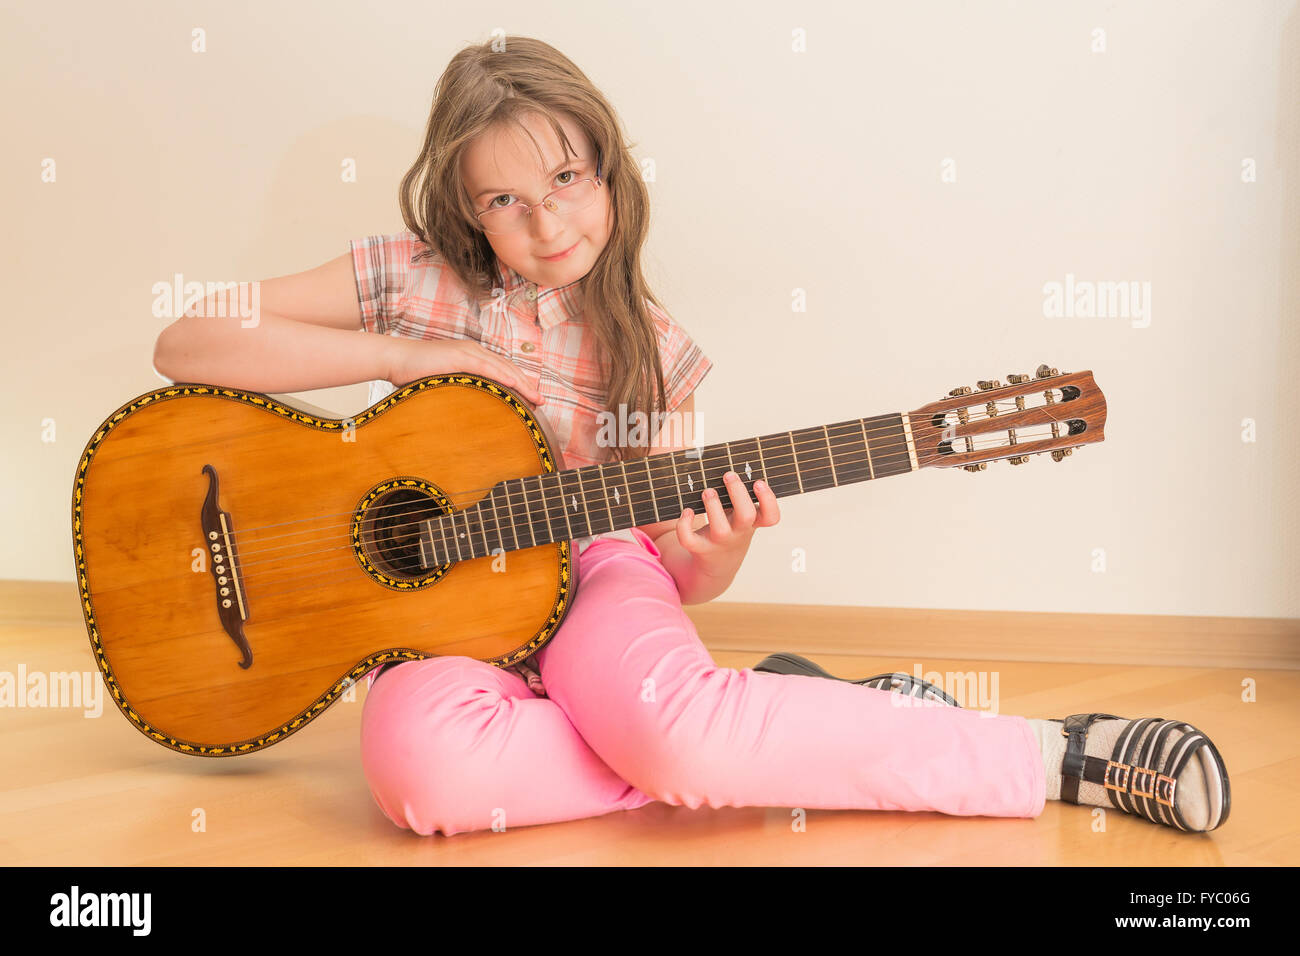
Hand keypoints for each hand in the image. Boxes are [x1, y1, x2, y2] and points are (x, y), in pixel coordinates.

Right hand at [384, 337, 541, 405]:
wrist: (395, 358)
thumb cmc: (414, 374)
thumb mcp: (443, 383)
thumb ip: (458, 391)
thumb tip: (467, 412)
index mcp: (471, 357)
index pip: (502, 369)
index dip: (519, 383)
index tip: (532, 399)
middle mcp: (473, 351)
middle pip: (507, 368)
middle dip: (527, 385)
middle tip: (542, 401)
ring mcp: (467, 352)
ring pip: (501, 367)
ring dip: (521, 382)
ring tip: (535, 397)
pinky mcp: (459, 356)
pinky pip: (486, 367)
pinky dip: (502, 376)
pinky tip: (515, 385)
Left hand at [676, 471, 779, 560]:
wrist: (717, 564)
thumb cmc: (730, 528)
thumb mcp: (740, 514)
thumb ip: (738, 492)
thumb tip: (717, 457)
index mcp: (752, 522)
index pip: (771, 517)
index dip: (768, 500)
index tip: (758, 482)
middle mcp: (738, 532)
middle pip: (746, 516)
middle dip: (738, 493)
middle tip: (728, 475)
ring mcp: (719, 541)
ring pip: (720, 529)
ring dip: (713, 505)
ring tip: (707, 491)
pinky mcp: (699, 548)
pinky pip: (689, 539)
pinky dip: (684, 524)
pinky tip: (686, 511)